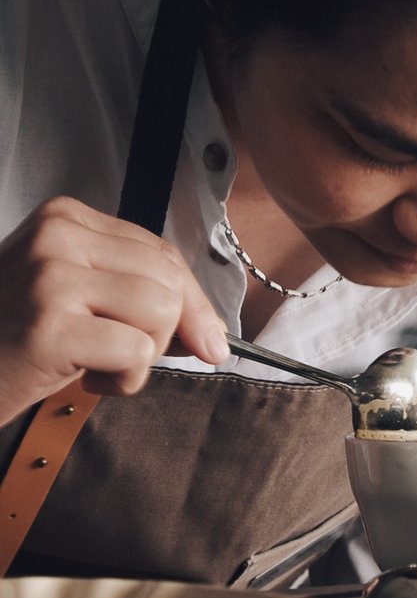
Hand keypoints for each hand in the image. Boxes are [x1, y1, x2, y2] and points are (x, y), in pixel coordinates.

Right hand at [0, 196, 228, 424]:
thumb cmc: (22, 339)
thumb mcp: (83, 299)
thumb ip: (144, 298)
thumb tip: (213, 333)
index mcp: (67, 218)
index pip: (164, 254)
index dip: (194, 303)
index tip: (206, 339)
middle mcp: (58, 236)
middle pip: (170, 281)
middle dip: (168, 333)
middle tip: (124, 354)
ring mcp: (50, 276)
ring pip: (162, 312)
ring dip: (145, 357)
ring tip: (100, 365)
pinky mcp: (50, 324)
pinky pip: (137, 351)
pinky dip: (126, 379)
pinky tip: (87, 380)